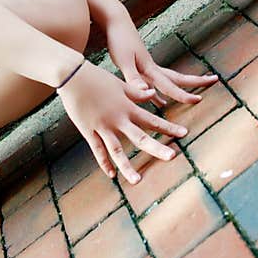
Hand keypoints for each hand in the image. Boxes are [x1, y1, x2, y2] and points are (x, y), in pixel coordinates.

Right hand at [56, 60, 188, 183]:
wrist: (72, 76)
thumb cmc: (96, 77)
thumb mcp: (119, 84)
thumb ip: (136, 92)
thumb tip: (153, 94)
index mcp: (127, 107)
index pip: (152, 120)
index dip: (168, 127)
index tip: (184, 134)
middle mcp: (118, 119)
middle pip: (140, 137)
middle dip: (157, 148)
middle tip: (173, 157)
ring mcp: (103, 127)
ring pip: (117, 150)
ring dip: (128, 166)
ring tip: (138, 181)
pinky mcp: (88, 131)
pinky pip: (97, 150)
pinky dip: (104, 163)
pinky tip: (111, 175)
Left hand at [103, 6, 218, 106]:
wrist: (115, 21)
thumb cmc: (118, 40)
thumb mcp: (123, 61)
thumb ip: (134, 78)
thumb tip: (147, 93)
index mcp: (150, 68)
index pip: (170, 85)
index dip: (183, 95)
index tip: (199, 100)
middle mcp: (152, 67)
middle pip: (178, 77)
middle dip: (196, 81)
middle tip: (215, 79)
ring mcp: (147, 65)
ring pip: (169, 79)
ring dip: (181, 86)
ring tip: (194, 94)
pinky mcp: (140, 65)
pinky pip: (155, 82)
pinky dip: (159, 92)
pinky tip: (159, 101)